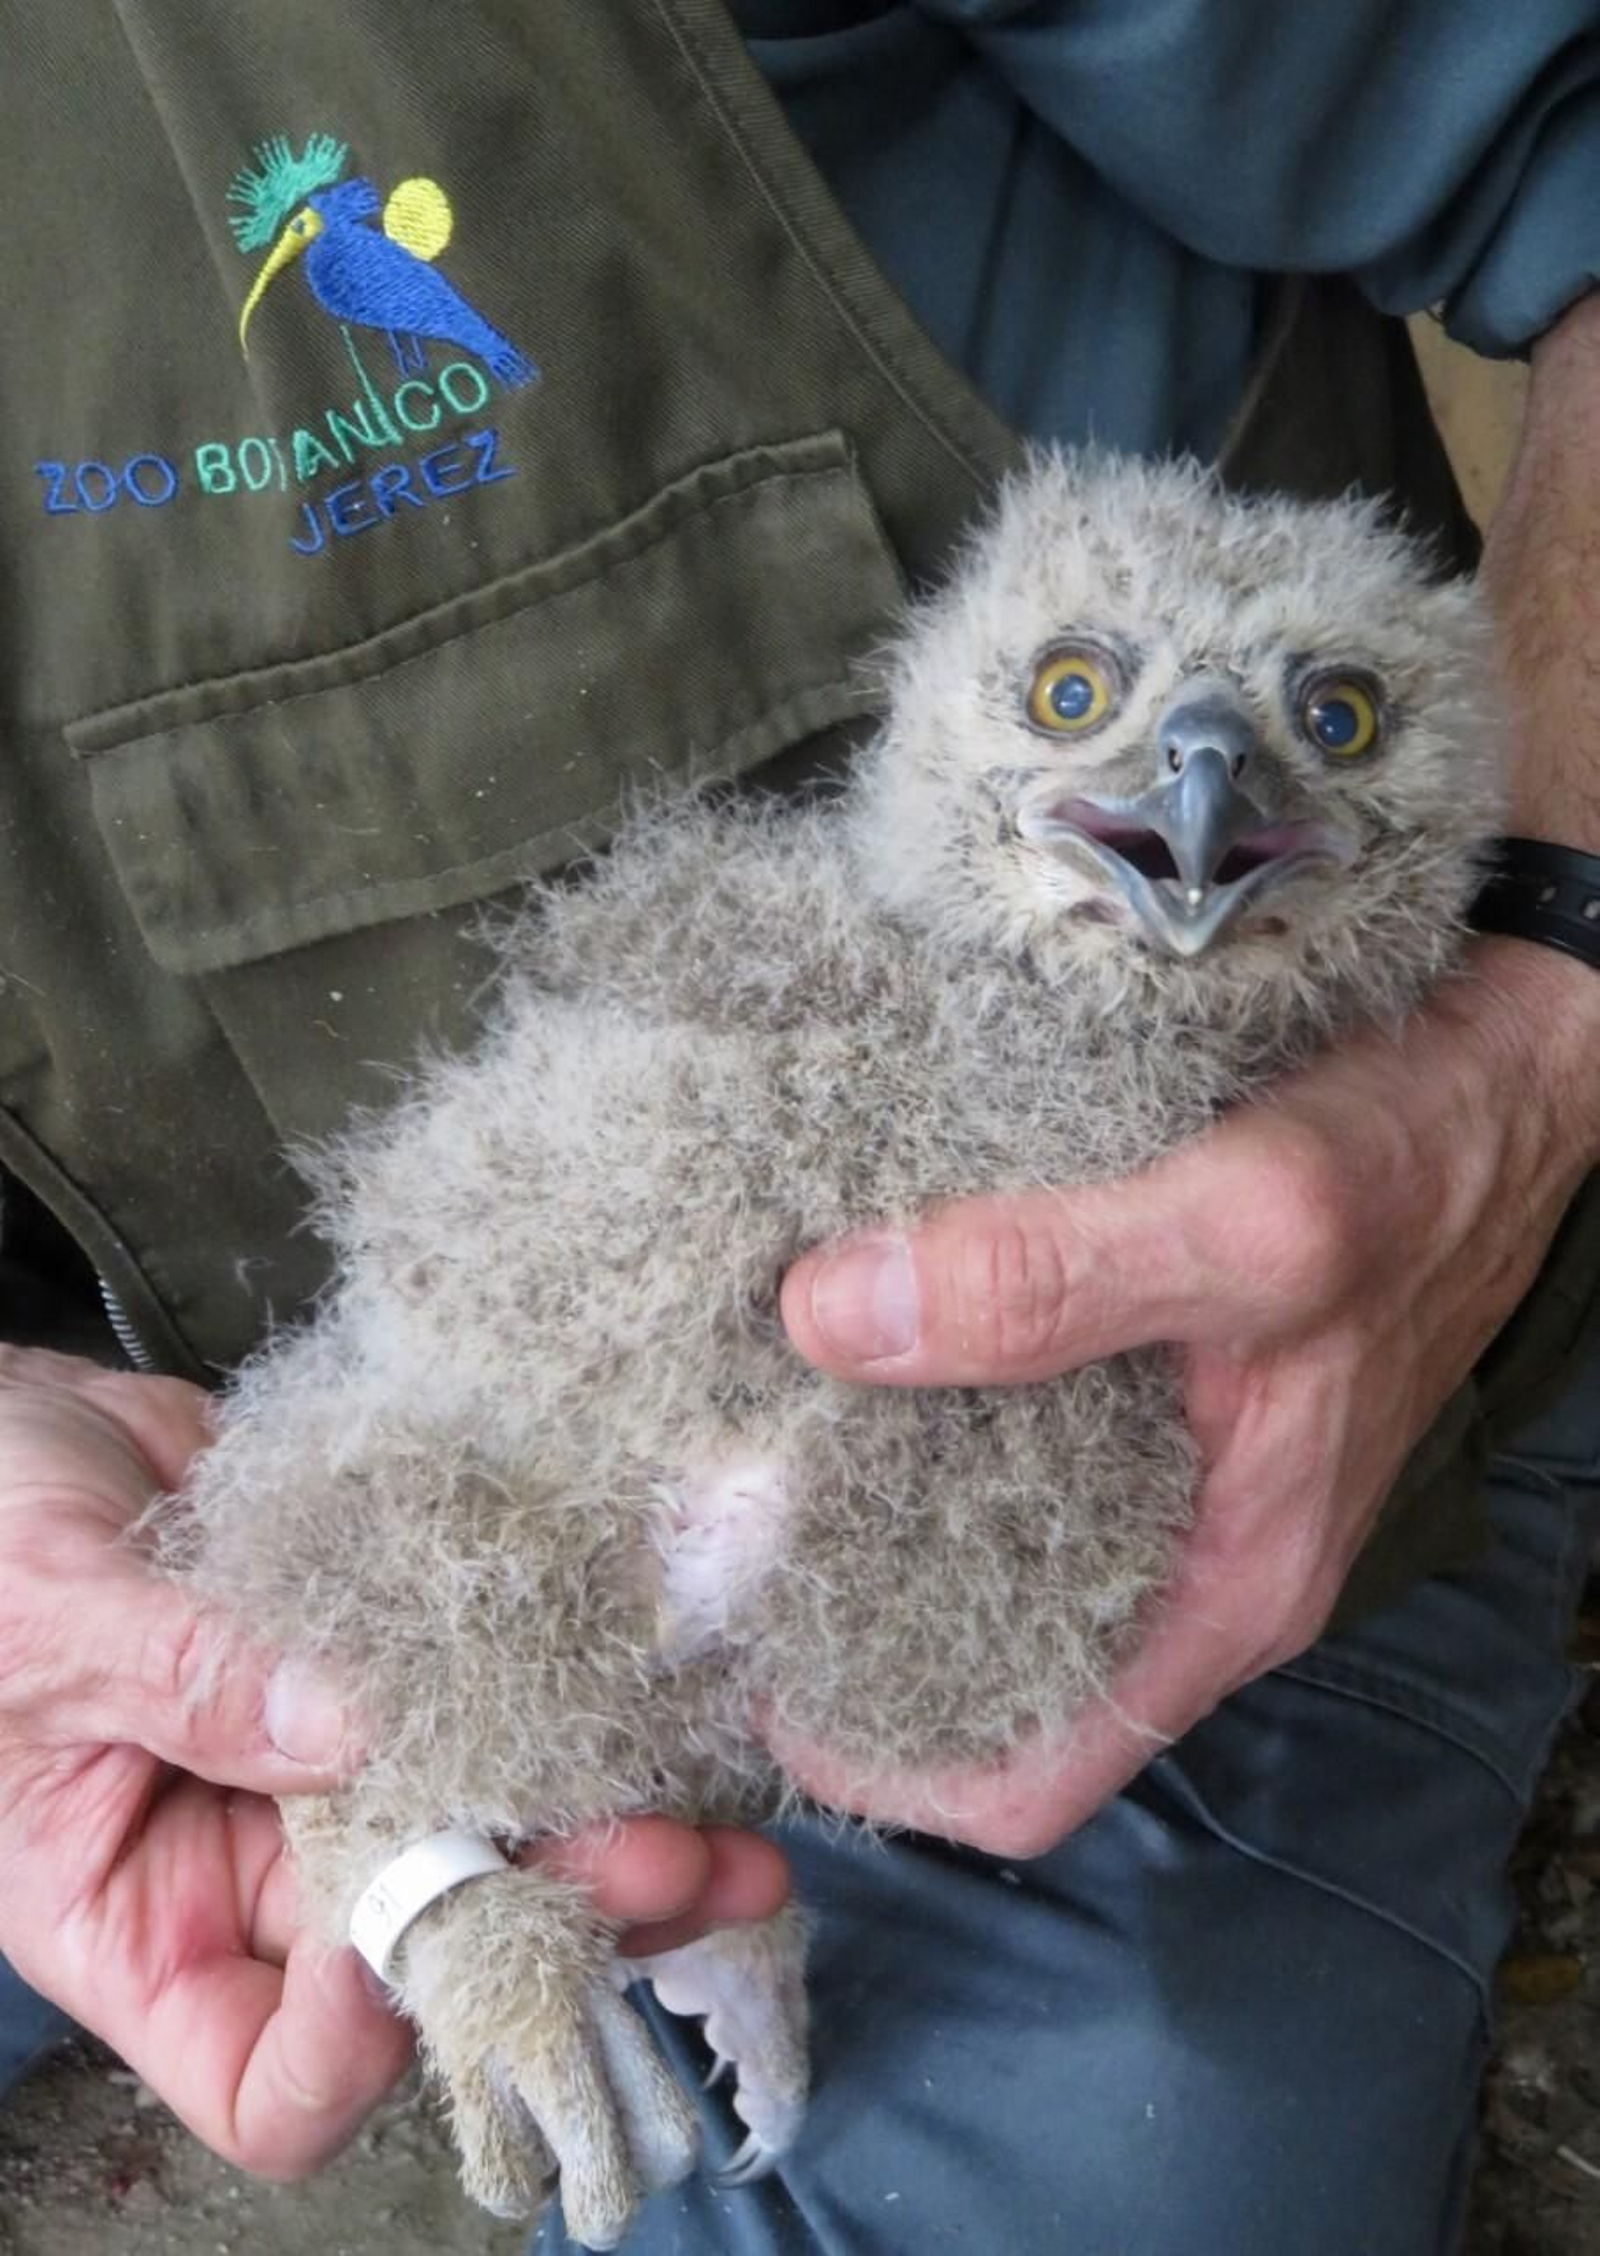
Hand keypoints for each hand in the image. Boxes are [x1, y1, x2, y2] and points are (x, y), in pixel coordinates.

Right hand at [0, 1347, 786, 2176]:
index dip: (362, 2046)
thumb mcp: (47, 1616)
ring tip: (722, 1806)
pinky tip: (660, 1675)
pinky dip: (575, 1696)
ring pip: (490, 1834)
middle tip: (675, 1861)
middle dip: (555, 1919)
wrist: (11, 1422)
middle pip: (428, 1957)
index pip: (271, 2076)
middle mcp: (257, 1865)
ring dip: (607, 1824)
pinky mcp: (390, 1662)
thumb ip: (187, 1674)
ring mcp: (334, 1763)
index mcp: (141, 1918)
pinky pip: (491, 1698)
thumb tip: (346, 1725)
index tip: (425, 1936)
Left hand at [777, 940, 1599, 1856]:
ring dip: (874, 1497)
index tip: (752, 1676)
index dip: (882, 1761)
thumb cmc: (1417, 1160)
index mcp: (1227, 1584)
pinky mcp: (1161, 1381)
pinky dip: (930, 1400)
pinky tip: (853, 1322)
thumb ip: (1051, 1280)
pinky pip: (1020, 1433)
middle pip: (985, 1659)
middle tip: (712, 1525)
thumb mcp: (1245, 1221)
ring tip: (750, 1425)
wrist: (1505, 1066)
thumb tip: (830, 1319)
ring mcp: (1179, 1469)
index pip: (1031, 1776)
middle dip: (843, 1616)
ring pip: (991, 1539)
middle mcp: (1193, 1550)